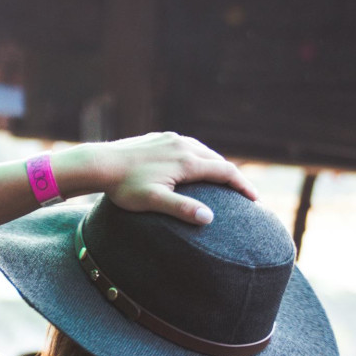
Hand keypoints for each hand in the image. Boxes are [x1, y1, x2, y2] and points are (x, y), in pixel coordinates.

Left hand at [87, 132, 256, 223]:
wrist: (99, 164)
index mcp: (186, 161)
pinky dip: (199, 158)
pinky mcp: (160, 138)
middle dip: (233, 177)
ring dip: (216, 166)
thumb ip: (181, 209)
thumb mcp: (153, 201)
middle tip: (245, 194)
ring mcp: (171, 139)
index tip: (256, 201)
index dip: (244, 187)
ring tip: (223, 182)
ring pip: (203, 151)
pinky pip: (187, 146)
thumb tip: (208, 218)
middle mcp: (183, 145)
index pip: (225, 172)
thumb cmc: (124, 186)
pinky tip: (194, 167)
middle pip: (218, 160)